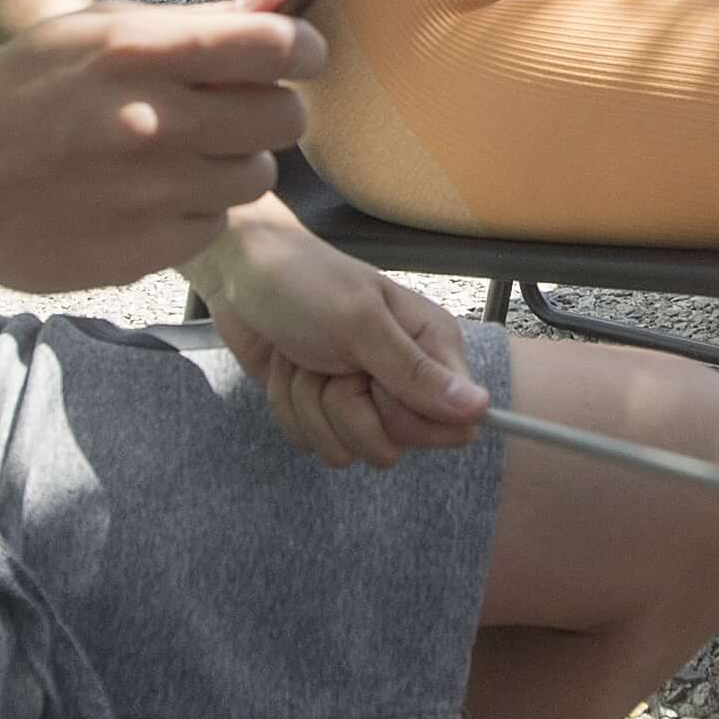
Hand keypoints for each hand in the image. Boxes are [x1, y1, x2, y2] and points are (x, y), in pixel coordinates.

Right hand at [0, 0, 312, 291]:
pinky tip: (144, 197)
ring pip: (257, 175)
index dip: (302, 51)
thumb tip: (287, 1)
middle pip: (284, 117)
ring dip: (230, 164)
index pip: (275, 46)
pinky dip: (192, 211)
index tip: (294, 58)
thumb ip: (198, 21)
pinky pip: (214, 224)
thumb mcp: (95, 33)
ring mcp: (151, 191)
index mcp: (139, 51)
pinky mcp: (146, 249)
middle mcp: (153, 120)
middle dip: (268, 111)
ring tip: (173, 157)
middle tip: (228, 113)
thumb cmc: (18, 95)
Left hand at [192, 206, 489, 469]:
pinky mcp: (320, 408)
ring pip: (346, 448)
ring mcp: (359, 396)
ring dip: (310, 405)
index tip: (375, 385)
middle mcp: (403, 378)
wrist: (237, 270)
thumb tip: (480, 410)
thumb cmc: (304, 282)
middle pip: (392, 445)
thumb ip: (415, 374)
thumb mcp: (360, 324)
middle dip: (347, 411)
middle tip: (334, 364)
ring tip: (305, 359)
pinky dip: (288, 406)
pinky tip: (286, 368)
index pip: (452, 424)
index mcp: (431, 348)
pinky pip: (311, 442)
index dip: (408, 419)